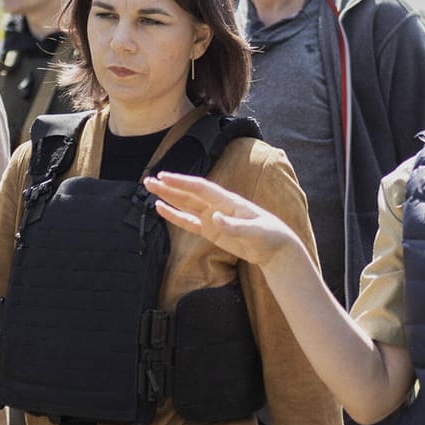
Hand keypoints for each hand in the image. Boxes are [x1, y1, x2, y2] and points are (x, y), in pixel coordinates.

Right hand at [144, 172, 306, 269]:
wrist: (275, 248)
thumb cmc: (269, 236)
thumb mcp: (256, 232)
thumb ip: (235, 226)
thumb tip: (215, 218)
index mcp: (228, 201)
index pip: (200, 189)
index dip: (182, 182)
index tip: (165, 176)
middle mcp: (217, 206)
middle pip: (189, 194)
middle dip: (169, 186)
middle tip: (149, 180)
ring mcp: (212, 218)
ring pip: (185, 205)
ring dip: (168, 197)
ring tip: (151, 188)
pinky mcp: (210, 231)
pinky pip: (188, 222)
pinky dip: (174, 216)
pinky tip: (161, 208)